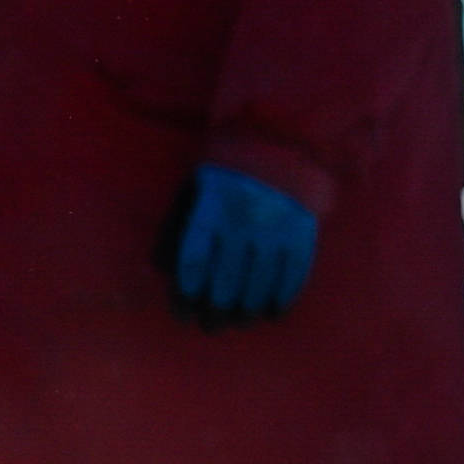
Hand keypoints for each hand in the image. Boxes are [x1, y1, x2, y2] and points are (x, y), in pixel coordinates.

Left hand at [165, 166, 318, 325]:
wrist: (283, 138)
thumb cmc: (227, 168)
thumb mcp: (193, 187)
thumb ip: (176, 225)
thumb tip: (159, 268)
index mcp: (212, 208)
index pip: (194, 261)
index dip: (186, 293)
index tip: (182, 311)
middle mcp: (244, 219)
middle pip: (226, 279)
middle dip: (215, 310)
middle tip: (210, 326)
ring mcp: (277, 226)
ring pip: (260, 281)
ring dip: (248, 309)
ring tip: (240, 322)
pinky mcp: (304, 229)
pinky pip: (294, 272)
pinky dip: (284, 296)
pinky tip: (273, 311)